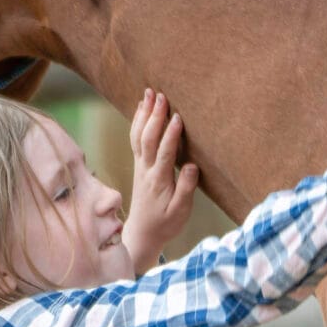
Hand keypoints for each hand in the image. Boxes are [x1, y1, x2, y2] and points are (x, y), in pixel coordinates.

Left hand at [122, 87, 199, 270]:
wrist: (143, 233)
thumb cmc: (166, 223)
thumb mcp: (180, 212)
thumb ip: (186, 189)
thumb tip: (192, 166)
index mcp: (159, 181)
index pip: (165, 154)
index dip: (170, 135)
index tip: (177, 117)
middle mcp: (146, 170)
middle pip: (147, 139)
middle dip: (154, 116)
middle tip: (161, 96)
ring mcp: (140, 166)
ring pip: (138, 136)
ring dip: (143, 114)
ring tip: (149, 93)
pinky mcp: (138, 165)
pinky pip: (135, 139)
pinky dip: (137, 121)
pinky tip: (141, 107)